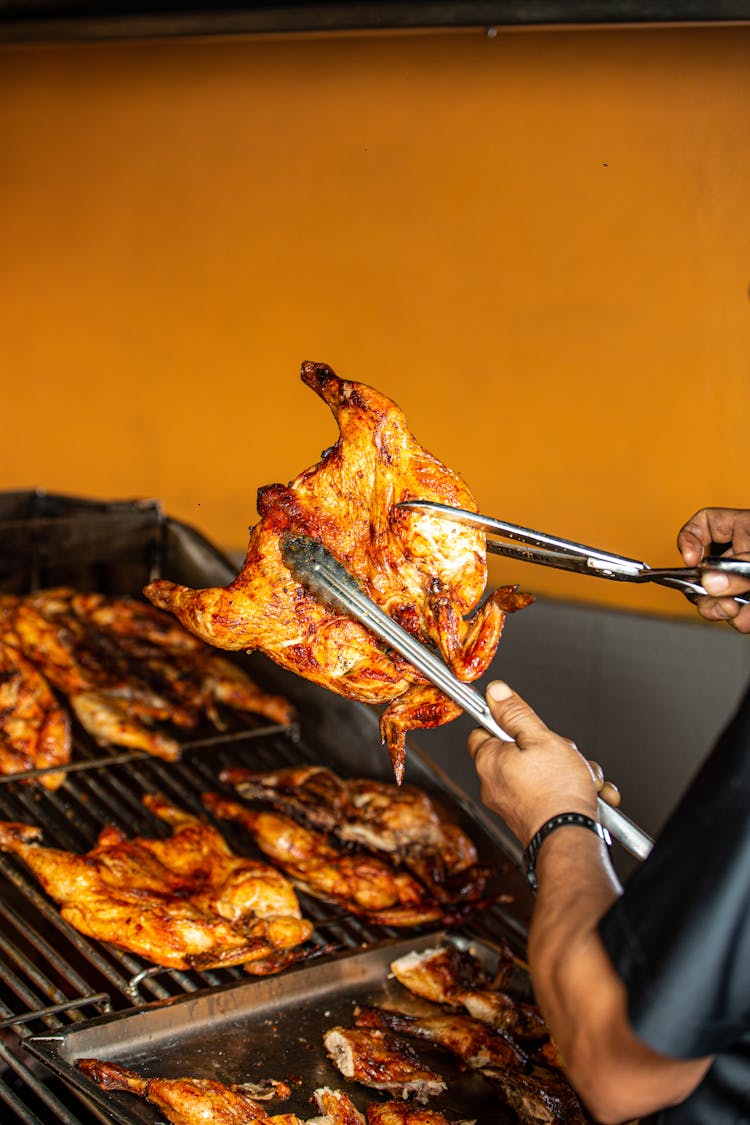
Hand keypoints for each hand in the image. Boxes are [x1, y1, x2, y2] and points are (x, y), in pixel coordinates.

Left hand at [467, 681, 598, 846]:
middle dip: (551, 749)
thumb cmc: (556, 791)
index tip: (525, 722)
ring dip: (568, 771)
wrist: (570, 840)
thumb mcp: (540, 738)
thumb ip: (516, 713)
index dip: (504, 722)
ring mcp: (511, 804)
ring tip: (585, 778)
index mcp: (489, 760)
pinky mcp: (529, 819)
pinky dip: (571, 792)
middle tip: (566, 754)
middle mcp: (493, 784)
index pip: (483, 730)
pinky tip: (591, 795)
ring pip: (540, 773)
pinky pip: (549, 795)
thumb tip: (495, 692)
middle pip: (519, 751)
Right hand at [677, 508, 749, 632]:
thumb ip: (737, 568)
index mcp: (745, 529)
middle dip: (700, 586)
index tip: (690, 559)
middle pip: (701, 567)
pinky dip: (740, 620)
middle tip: (707, 593)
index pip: (704, 524)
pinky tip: (747, 618)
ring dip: (717, 608)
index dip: (689, 539)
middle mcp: (741, 555)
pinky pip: (735, 615)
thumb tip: (709, 582)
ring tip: (731, 610)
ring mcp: (745, 581)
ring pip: (714, 596)